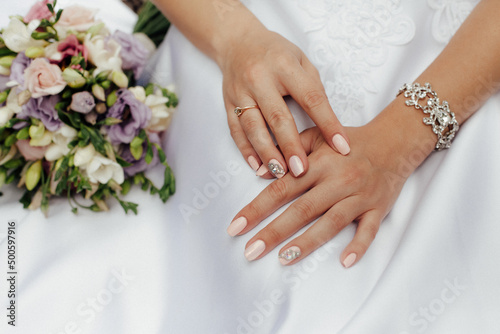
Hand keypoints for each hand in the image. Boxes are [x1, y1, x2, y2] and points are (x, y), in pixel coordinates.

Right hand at [218, 27, 349, 178]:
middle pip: (278, 117)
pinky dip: (246, 150)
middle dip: (291, 146)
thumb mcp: (300, 60)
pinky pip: (236, 131)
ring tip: (281, 173)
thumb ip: (313, 88)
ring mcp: (241, 92)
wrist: (236, 41)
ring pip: (253, 128)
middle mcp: (260, 79)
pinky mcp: (227, 104)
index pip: (311, 98)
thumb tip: (327, 123)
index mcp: (285, 66)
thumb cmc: (275, 53)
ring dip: (267, 153)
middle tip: (303, 170)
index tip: (342, 146)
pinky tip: (257, 166)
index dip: (328, 123)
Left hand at [227, 121, 421, 266]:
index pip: (281, 189)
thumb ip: (289, 149)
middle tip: (250, 251)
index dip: (256, 208)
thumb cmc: (349, 141)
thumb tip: (262, 171)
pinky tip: (344, 262)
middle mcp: (337, 181)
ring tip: (283, 259)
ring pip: (330, 223)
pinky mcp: (377, 209)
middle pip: (301, 210)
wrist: (394, 141)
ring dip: (307, 242)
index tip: (236, 226)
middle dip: (273, 232)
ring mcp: (358, 197)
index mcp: (318, 164)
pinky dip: (358, 246)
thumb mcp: (317, 136)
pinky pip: (369, 231)